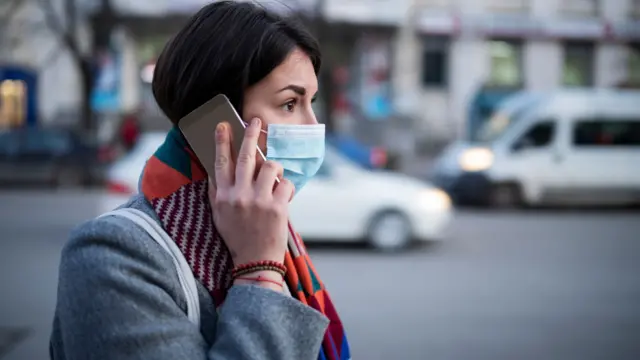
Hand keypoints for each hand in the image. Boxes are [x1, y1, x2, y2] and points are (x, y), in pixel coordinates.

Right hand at [209, 118, 294, 268]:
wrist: (255, 262)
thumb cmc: (238, 237)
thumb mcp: (219, 215)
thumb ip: (217, 192)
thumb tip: (216, 169)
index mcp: (223, 196)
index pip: (220, 163)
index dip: (222, 142)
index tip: (223, 125)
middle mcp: (238, 195)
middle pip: (245, 157)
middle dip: (250, 135)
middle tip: (255, 120)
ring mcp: (258, 201)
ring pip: (270, 166)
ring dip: (275, 168)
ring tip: (275, 177)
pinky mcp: (277, 207)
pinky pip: (286, 183)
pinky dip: (287, 187)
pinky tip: (284, 197)